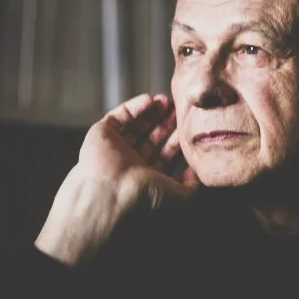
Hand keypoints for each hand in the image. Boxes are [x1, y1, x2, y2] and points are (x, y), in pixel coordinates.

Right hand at [34, 94, 194, 265]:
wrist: (110, 194)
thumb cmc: (144, 199)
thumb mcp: (180, 197)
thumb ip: (192, 186)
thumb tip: (197, 172)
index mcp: (146, 179)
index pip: (164, 155)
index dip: (177, 140)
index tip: (189, 125)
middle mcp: (130, 165)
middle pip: (151, 138)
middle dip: (166, 123)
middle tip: (179, 108)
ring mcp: (115, 149)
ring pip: (135, 125)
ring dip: (151, 112)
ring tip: (167, 100)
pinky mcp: (101, 135)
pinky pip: (118, 117)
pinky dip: (133, 107)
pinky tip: (149, 100)